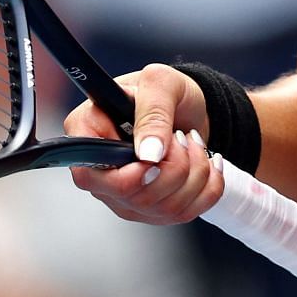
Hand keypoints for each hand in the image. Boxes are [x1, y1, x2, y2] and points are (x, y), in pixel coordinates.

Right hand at [66, 64, 221, 224]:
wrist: (189, 105)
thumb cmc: (165, 89)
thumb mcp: (160, 83)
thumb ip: (152, 113)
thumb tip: (149, 155)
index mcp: (87, 134)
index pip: (87, 175)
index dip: (124, 178)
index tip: (153, 160)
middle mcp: (101, 171)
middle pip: (134, 197)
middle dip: (174, 168)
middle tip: (181, 136)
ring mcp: (125, 196)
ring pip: (163, 209)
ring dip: (195, 173)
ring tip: (194, 143)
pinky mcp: (152, 209)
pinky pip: (185, 214)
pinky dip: (208, 187)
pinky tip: (209, 163)